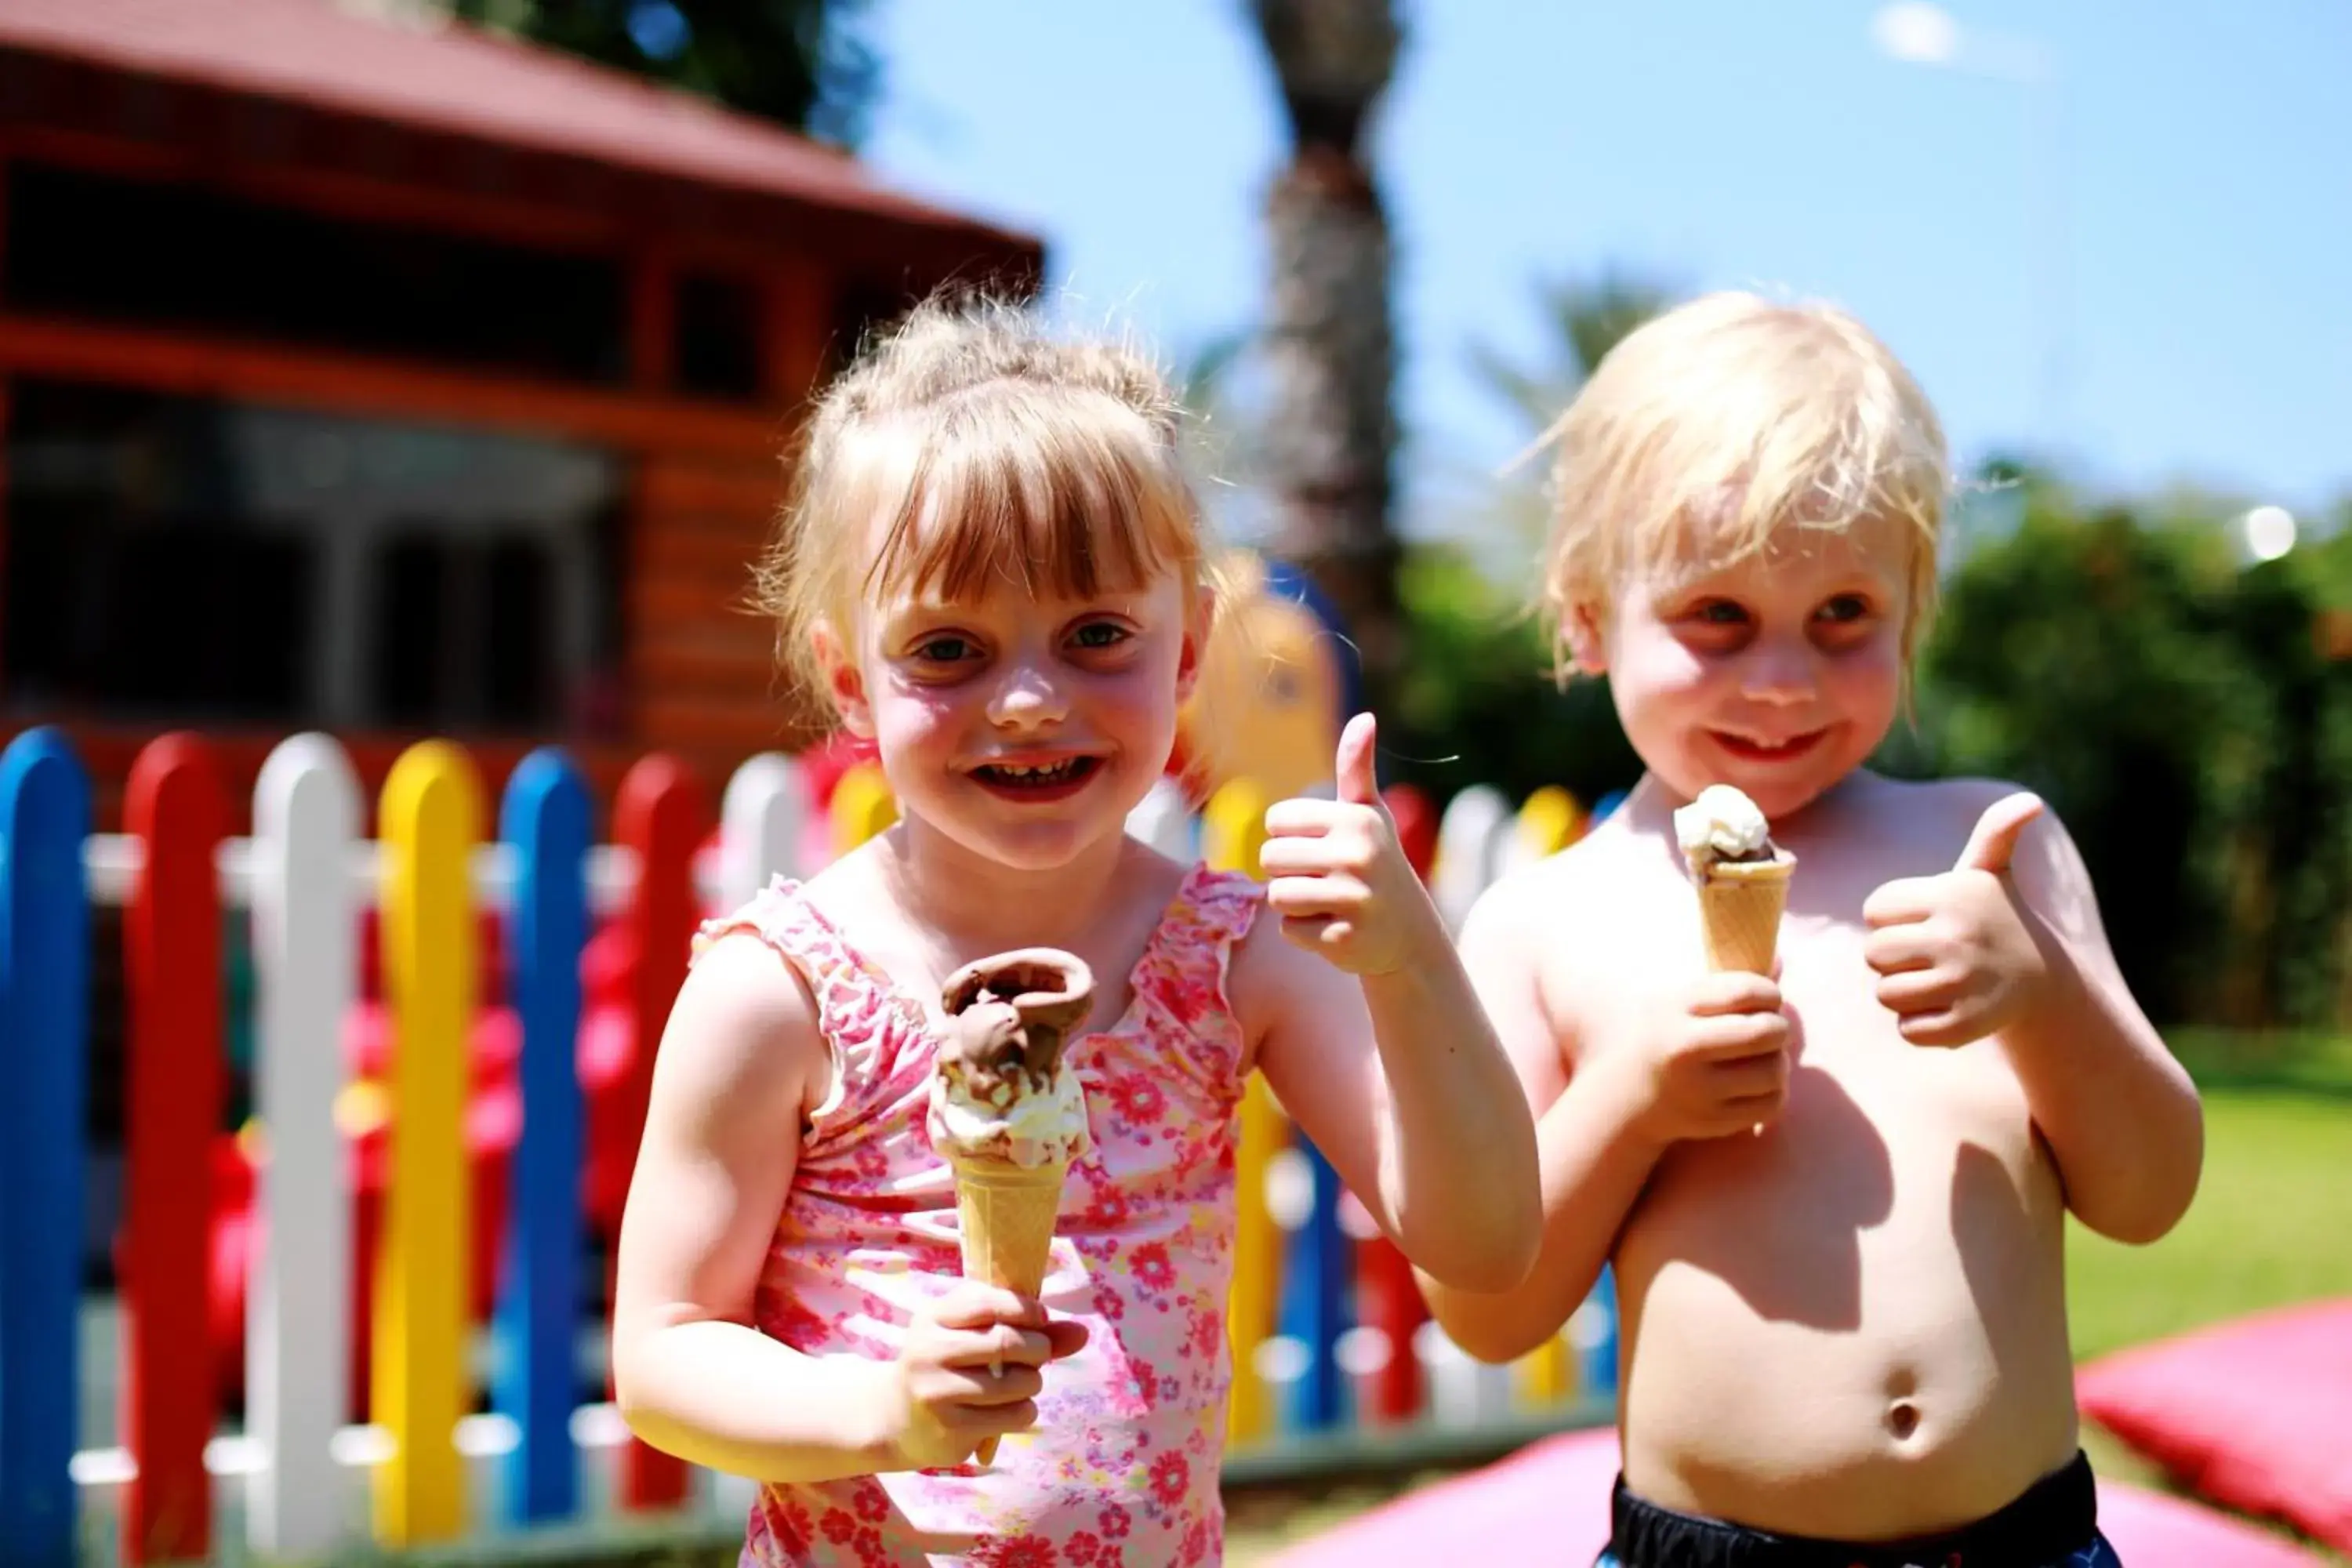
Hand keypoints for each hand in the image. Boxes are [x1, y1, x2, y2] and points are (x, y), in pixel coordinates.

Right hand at [884, 1284, 1088, 1469]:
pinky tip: (1015, 1408)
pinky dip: (1026, 1410)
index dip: (1025, 1309)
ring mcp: (936, 1391)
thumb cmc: (948, 1364)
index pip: (987, 1302)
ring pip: (1013, 1382)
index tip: (1041, 1319)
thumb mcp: (973, 1335)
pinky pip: (1011, 1416)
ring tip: (1027, 1382)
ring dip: (1033, 1382)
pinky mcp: (949, 1427)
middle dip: (1037, 1348)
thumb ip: (1027, 1329)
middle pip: (1005, 1342)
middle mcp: (928, 1350)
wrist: (897, 1417)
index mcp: (933, 1317)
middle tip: (1040, 1354)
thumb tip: (1083, 1332)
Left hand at [1258, 713, 1439, 974]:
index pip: (1276, 821)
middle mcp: (1356, 857)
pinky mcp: (1344, 939)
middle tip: (1325, 880)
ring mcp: (1353, 900)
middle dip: (1289, 871)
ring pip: (1276, 895)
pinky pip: (1289, 931)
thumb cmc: (1378, 864)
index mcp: (1356, 820)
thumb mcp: (1370, 815)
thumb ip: (1357, 768)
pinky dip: (1305, 933)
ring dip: (1294, 903)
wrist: (1410, 935)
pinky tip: (1335, 928)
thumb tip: (1364, 717)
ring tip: (1328, 903)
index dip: (1290, 836)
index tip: (1321, 848)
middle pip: (1270, 858)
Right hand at [1624, 970, 1792, 1143]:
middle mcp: (1684, 1048)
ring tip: (1765, 1056)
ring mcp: (1699, 1089)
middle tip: (1772, 1028)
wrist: (1624, 1097)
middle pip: (1765, 1031)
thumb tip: (1779, 960)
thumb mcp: (1679, 1001)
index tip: (1769, 998)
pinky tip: (1760, 1083)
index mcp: (1675, 1009)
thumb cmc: (1661, 1036)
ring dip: (1779, 1060)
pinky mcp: (1713, 1120)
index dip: (1770, 992)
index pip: (1745, 990)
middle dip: (1779, 1026)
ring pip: (1773, 1070)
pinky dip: (1776, 1091)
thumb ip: (1729, 982)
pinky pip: (1771, 1104)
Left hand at [1863, 793, 2051, 1047]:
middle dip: (1891, 958)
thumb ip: (1995, 832)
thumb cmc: (1997, 918)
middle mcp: (1957, 937)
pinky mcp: (1965, 1026)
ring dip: (1903, 993)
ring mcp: (1962, 984)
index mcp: (1952, 895)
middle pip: (1872, 954)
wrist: (2043, 980)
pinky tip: (1949, 1008)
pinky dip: (1920, 1026)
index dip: (1892, 918)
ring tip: (1940, 980)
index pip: (1874, 910)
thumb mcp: (1992, 872)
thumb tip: (2030, 802)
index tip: (1925, 920)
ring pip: (1885, 994)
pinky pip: (1907, 1031)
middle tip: (1929, 954)